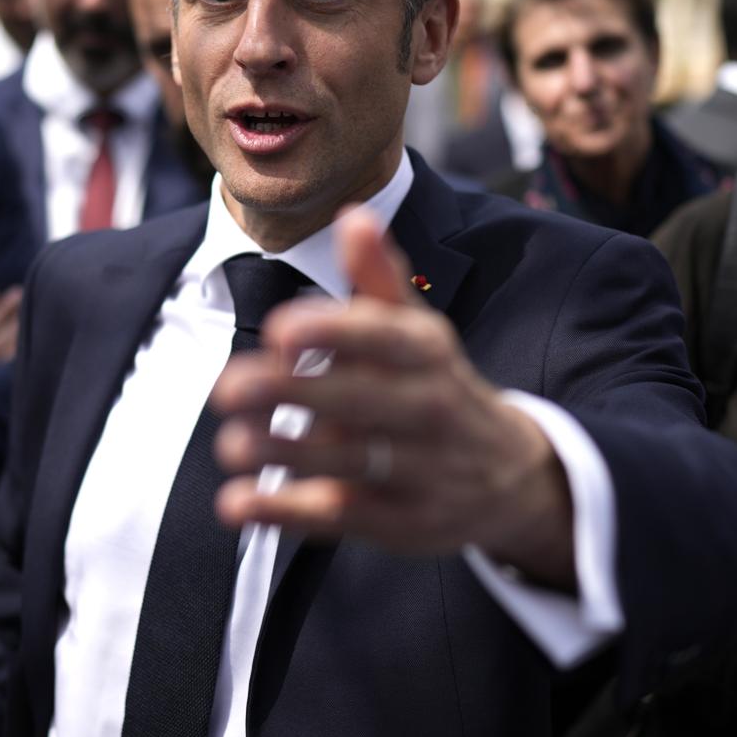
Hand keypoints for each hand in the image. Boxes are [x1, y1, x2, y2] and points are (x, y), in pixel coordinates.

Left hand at [210, 208, 574, 583]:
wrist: (506, 474)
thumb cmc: (437, 388)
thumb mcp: (418, 330)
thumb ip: (378, 278)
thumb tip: (352, 215)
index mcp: (427, 353)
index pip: (386, 338)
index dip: (335, 332)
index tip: (281, 328)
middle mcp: (426, 410)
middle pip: (360, 401)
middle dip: (295, 395)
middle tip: (230, 388)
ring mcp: (414, 470)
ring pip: (348, 462)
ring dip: (286, 454)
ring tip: (231, 444)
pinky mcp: (394, 521)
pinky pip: (338, 516)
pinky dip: (286, 513)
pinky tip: (237, 503)